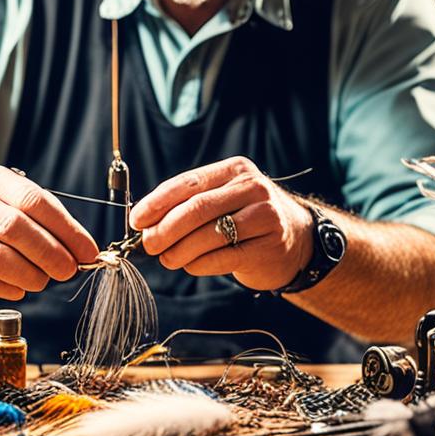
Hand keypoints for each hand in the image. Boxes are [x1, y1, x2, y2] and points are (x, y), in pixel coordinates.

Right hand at [0, 165, 98, 299]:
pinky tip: (18, 289)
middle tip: (68, 270)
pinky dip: (6, 288)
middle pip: (14, 227)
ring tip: (42, 281)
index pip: (33, 200)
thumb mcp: (19, 207)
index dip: (65, 229)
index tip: (87, 251)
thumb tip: (85, 252)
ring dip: (28, 275)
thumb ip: (52, 224)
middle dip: (48, 253)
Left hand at [130, 156, 313, 291]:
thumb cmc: (246, 218)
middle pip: (198, 208)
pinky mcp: (270, 245)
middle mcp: (252, 188)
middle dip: (166, 228)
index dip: (158, 202)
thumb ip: (189, 204)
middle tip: (147, 244)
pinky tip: (191, 265)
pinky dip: (201, 264)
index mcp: (234, 170)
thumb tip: (144, 223)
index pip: (188, 183)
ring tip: (167, 259)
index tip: (137, 220)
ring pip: (211, 234)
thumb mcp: (223, 199)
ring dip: (181, 250)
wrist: (297, 239)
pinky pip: (226, 256)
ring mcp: (265, 216)